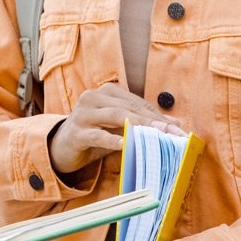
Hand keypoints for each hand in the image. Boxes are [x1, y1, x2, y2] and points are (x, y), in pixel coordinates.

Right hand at [48, 84, 183, 176]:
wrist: (62, 147)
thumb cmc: (95, 135)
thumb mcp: (120, 128)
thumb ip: (144, 123)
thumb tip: (176, 123)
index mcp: (107, 92)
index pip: (138, 103)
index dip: (159, 116)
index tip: (178, 130)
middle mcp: (94, 97)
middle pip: (129, 108)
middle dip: (153, 121)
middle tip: (172, 133)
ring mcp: (83, 113)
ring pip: (115, 116)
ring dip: (138, 126)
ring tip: (156, 135)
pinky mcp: (76, 132)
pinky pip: (96, 135)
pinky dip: (111, 139)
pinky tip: (123, 145)